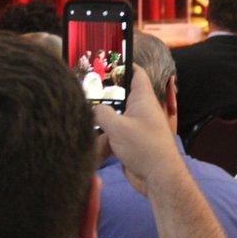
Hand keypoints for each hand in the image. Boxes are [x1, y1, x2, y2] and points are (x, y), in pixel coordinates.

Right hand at [93, 66, 184, 195]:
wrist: (157, 177)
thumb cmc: (143, 147)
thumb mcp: (117, 127)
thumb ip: (101, 113)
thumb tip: (91, 107)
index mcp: (143, 98)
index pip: (135, 73)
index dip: (122, 64)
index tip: (104, 60)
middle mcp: (140, 109)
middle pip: (120, 94)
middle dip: (103, 92)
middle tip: (81, 86)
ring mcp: (135, 125)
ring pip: (113, 115)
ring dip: (100, 116)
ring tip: (79, 108)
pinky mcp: (129, 141)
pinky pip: (112, 132)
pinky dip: (102, 134)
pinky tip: (86, 133)